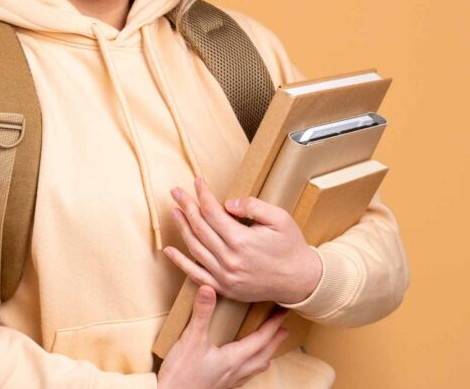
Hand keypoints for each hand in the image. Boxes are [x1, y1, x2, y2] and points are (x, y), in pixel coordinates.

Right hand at [156, 284, 289, 388]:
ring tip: (268, 347)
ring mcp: (229, 381)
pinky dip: (250, 366)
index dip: (274, 325)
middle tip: (284, 329)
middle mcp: (236, 371)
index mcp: (234, 358)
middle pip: (264, 355)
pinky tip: (242, 365)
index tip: (283, 313)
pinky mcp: (220, 387)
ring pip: (255, 368)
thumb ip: (201, 314)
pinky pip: (244, 376)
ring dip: (265, 355)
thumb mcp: (190, 340)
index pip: (261, 339)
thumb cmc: (181, 374)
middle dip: (275, 341)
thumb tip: (209, 289)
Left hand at [164, 176, 322, 304]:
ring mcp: (224, 276)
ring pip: (195, 248)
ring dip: (181, 228)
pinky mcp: (224, 288)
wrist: (300, 281)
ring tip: (174, 211)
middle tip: (176, 191)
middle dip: (186, 206)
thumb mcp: (280, 219)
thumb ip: (254, 207)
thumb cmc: (291, 246)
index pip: (212, 211)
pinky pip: (196, 275)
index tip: (197, 181)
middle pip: (199, 227)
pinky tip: (169, 250)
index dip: (202, 194)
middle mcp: (229, 260)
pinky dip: (180, 262)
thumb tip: (228, 203)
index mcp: (242, 241)